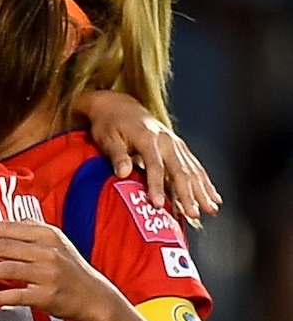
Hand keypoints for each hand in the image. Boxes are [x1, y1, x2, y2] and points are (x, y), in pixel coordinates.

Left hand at [0, 220, 117, 320]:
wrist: (92, 296)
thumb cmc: (67, 267)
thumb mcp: (54, 242)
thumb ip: (29, 229)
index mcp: (46, 234)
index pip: (6, 228)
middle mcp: (47, 251)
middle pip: (3, 246)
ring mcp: (48, 274)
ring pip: (8, 268)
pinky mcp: (47, 295)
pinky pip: (18, 295)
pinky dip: (0, 296)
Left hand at [77, 89, 219, 224]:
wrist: (119, 106)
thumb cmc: (109, 124)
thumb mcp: (107, 138)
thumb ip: (117, 155)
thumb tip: (122, 173)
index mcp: (148, 138)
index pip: (154, 165)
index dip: (156, 186)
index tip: (158, 204)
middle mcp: (167, 140)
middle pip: (180, 170)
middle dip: (188, 194)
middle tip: (194, 214)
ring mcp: (176, 143)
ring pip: (193, 169)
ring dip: (202, 191)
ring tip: (210, 210)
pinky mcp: (179, 147)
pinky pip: (195, 167)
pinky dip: (205, 183)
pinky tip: (213, 197)